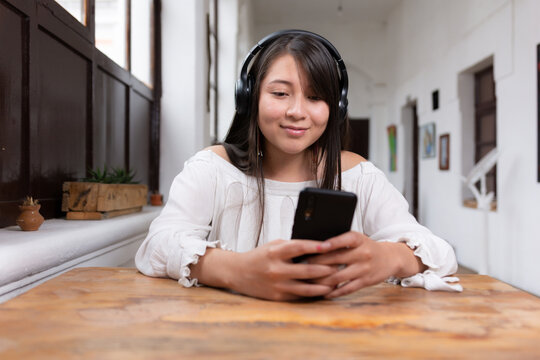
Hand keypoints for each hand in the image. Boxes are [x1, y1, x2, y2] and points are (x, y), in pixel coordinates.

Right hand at [232, 239, 337, 300]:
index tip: (329, 245)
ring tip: (336, 282)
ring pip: (306, 288)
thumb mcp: (273, 246)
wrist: (238, 272)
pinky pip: (300, 296)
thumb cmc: (259, 256)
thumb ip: (292, 246)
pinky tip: (324, 291)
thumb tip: (317, 246)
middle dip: (325, 269)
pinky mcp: (278, 296)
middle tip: (339, 266)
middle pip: (306, 270)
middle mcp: (276, 270)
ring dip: (323, 285)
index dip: (314, 246)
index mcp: (274, 253)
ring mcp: (277, 285)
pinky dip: (313, 294)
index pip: (298, 247)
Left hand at [308, 232, 424, 298]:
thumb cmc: (366, 247)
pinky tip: (323, 292)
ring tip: (308, 280)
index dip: (331, 243)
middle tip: (302, 265)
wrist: (390, 258)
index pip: (345, 239)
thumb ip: (340, 241)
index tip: (318, 246)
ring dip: (322, 279)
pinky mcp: (365, 281)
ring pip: (339, 276)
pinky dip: (334, 291)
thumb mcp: (357, 239)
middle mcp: (362, 253)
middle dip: (318, 263)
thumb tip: (315, 246)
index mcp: (359, 239)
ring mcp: (364, 268)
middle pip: (337, 259)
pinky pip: (347, 288)